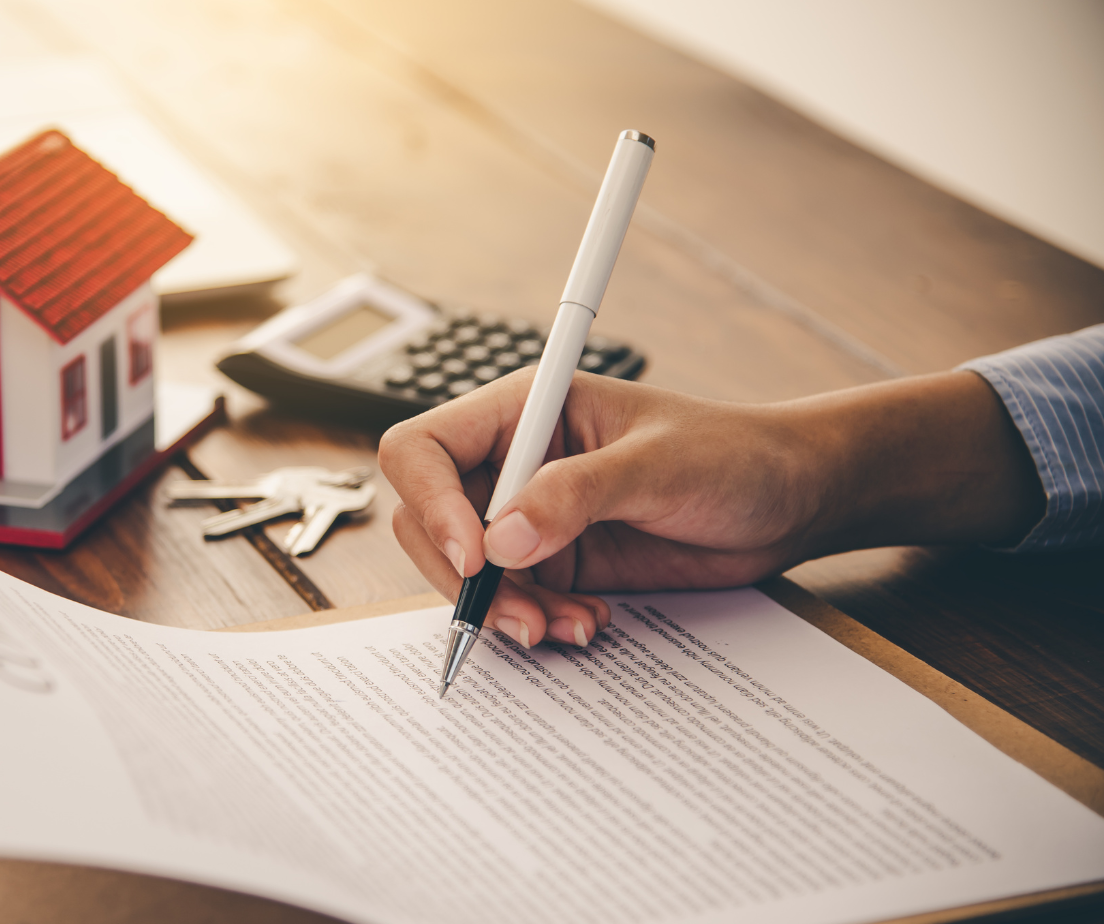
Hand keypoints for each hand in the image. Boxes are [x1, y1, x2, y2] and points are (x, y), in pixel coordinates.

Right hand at [379, 368, 1041, 651]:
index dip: (430, 502)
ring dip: (502, 609)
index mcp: (522, 412)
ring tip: (566, 625)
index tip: (474, 554)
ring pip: (463, 574)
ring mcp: (527, 519)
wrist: (789, 503)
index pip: (424, 448)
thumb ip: (578, 493)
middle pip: (427, 521)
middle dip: (464, 576)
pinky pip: (509, 603)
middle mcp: (511, 464)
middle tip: (521, 611)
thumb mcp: (660, 465)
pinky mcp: (552, 564)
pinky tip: (585, 623)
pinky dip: (533, 623)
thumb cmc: (736, 455)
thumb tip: (501, 537)